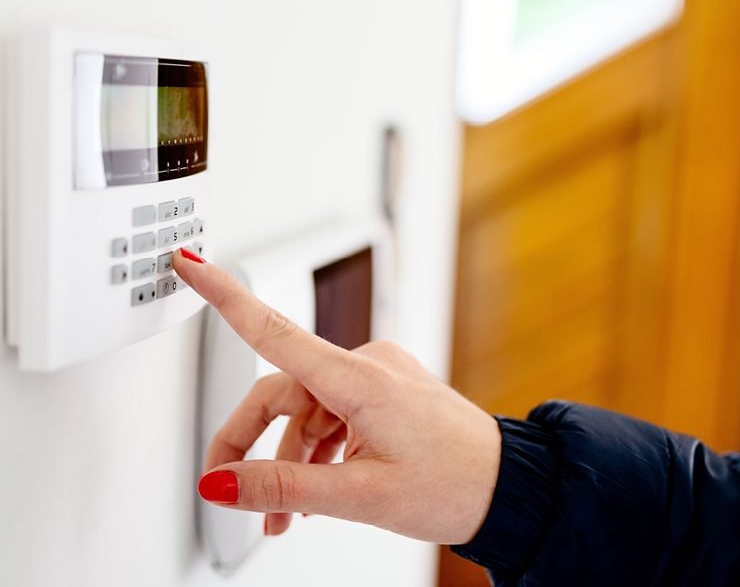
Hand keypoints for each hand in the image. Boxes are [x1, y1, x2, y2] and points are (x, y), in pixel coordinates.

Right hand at [173, 248, 500, 542]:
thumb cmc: (455, 484)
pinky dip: (318, 452)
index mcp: (360, 378)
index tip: (190, 263)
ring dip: (288, 461)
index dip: (223, 295)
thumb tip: (223, 484)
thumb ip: (284, 486)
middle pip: (281, 392)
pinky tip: (315, 492)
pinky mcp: (389, 394)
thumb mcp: (360, 495)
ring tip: (284, 515)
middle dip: (250, 444)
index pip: (273, 329)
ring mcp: (380, 378)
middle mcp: (368, 366)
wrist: (509, 488)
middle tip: (230, 490)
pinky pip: (335, 415)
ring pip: (308, 412)